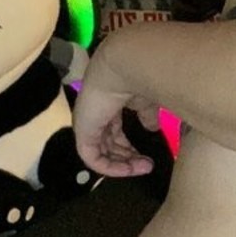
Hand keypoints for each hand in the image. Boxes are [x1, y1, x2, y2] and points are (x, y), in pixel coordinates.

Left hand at [72, 44, 160, 177]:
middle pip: (108, 145)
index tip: (146, 155)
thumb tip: (153, 128)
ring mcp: (86, 124)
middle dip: (128, 158)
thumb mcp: (147, 101)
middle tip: (148, 165)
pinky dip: (110, 167)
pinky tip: (129, 170)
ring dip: (124, 164)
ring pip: (101, 154)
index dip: (129, 146)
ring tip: (145, 167)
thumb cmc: (138, 78)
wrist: (125, 66)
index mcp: (107, 106)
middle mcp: (94, 116)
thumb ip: (148, 116)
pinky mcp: (82, 133)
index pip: (114, 132)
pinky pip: (93, 158)